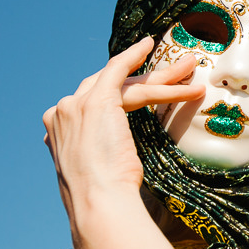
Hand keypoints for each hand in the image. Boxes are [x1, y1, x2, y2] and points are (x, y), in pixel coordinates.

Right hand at [43, 38, 204, 223]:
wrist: (99, 202)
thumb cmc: (105, 196)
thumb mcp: (98, 169)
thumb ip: (100, 151)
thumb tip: (116, 152)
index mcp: (58, 132)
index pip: (94, 102)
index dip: (123, 94)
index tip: (144, 88)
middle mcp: (61, 113)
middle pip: (112, 88)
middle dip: (148, 79)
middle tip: (179, 71)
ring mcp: (75, 106)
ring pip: (126, 83)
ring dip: (161, 75)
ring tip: (190, 68)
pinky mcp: (96, 101)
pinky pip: (118, 69)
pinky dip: (133, 55)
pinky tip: (150, 46)